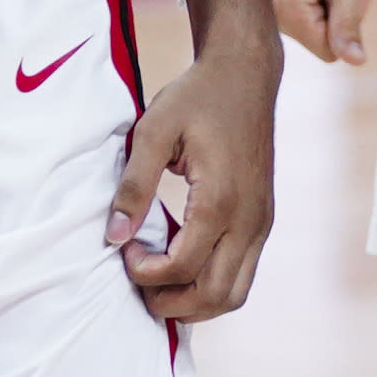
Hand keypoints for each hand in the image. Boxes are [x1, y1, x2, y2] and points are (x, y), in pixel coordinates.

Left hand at [110, 33, 280, 320]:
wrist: (247, 75)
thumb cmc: (198, 97)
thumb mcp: (153, 131)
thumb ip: (133, 186)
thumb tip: (113, 236)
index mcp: (220, 199)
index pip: (182, 267)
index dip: (144, 271)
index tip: (123, 245)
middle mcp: (249, 219)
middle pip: (214, 296)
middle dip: (170, 302)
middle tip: (138, 276)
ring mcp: (261, 222)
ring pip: (234, 294)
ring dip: (194, 302)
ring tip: (159, 280)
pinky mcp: (263, 219)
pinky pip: (242, 273)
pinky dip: (211, 284)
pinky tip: (183, 263)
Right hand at [268, 0, 376, 66]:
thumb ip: (348, 23)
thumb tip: (355, 62)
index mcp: (283, 10)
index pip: (329, 51)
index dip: (350, 25)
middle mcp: (263, 9)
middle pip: (316, 38)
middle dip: (337, 13)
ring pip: (308, 23)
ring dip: (326, 1)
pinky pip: (296, 7)